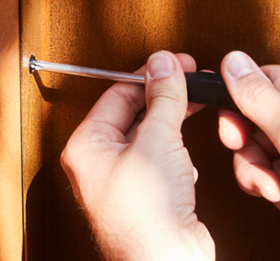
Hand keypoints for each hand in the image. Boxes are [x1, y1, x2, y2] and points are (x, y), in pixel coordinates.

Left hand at [61, 51, 214, 260]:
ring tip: (193, 115)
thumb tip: (164, 65)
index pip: (117, 93)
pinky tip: (187, 164)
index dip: (150, 75)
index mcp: (86, 145)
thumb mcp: (158, 141)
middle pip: (133, 112)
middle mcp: (98, 162)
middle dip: (165, 98)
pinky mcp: (144, 195)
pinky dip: (177, 155)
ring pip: (149, 136)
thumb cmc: (147, 215)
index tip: (175, 64)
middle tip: (189, 80)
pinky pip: (160, 160)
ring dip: (172, 126)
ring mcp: (121, 180)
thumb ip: (163, 98)